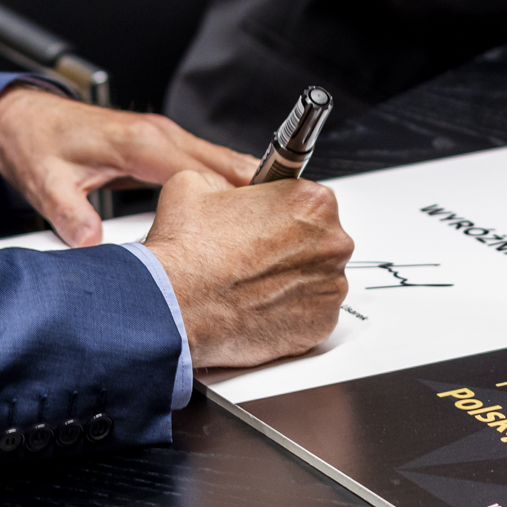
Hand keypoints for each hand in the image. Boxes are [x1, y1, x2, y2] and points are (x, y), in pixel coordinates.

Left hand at [0, 88, 256, 246]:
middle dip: (259, 192)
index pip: (201, 171)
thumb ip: (68, 212)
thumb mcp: (44, 183)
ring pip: (223, 163)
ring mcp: (166, 138)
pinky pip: (209, 166)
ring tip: (279, 225)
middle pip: (225, 163)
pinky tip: (245, 214)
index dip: (233, 198)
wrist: (25, 121)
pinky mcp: (164, 147)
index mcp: (139, 142)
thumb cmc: (37, 145)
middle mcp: (160, 135)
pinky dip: (232, 187)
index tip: (261, 224)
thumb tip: (89, 243)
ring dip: (251, 189)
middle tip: (290, 227)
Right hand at [143, 169, 353, 368]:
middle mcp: (331, 244)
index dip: (283, 211)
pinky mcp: (321, 325)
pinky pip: (312, 313)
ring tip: (251, 283)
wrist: (175, 308)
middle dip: (290, 245)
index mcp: (311, 202)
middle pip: (319, 239)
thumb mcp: (197, 182)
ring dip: (291, 279)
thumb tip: (233, 189)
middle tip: (254, 255)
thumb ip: (230, 180)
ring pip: (317, 277)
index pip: (310, 199)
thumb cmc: (187, 254)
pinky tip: (258, 305)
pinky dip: (291, 311)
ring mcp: (330, 288)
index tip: (267, 223)